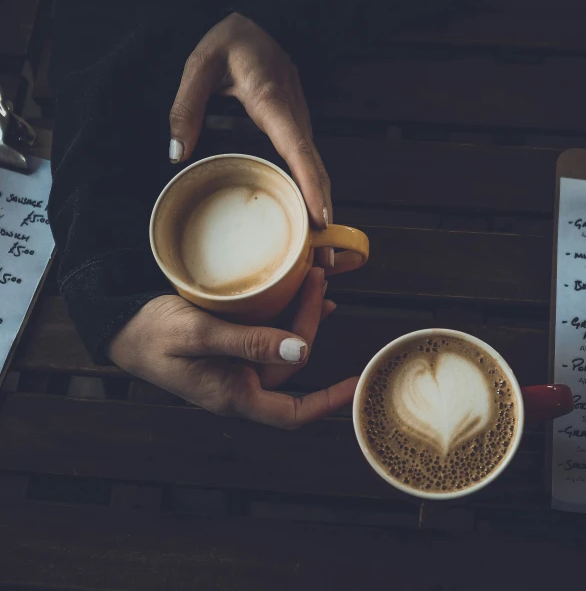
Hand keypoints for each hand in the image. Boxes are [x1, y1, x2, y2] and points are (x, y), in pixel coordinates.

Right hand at [108, 268, 357, 428]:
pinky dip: (284, 316)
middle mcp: (239, 384)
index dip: (329, 401)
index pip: (293, 413)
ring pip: (281, 348)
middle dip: (311, 326)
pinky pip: (266, 336)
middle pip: (292, 364)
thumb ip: (248, 343)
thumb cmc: (151, 333)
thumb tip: (301, 354)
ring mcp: (234, 366)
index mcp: (233, 394)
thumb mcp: (198, 334)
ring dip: (302, 319)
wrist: (118, 325)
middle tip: (318, 281)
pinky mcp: (228, 348)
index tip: (357, 383)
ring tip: (316, 284)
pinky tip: (296, 294)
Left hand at [169, 12, 333, 268]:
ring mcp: (298, 124)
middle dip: (322, 211)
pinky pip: (306, 164)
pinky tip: (306, 216)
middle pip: (315, 169)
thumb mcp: (199, 65)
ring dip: (320, 206)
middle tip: (323, 255)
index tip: (321, 219)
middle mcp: (293, 118)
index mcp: (272, 103)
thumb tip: (177, 153)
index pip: (297, 149)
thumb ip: (185, 107)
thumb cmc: (233, 41)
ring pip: (315, 170)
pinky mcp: (295, 129)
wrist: (264, 22)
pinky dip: (312, 192)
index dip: (311, 185)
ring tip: (319, 247)